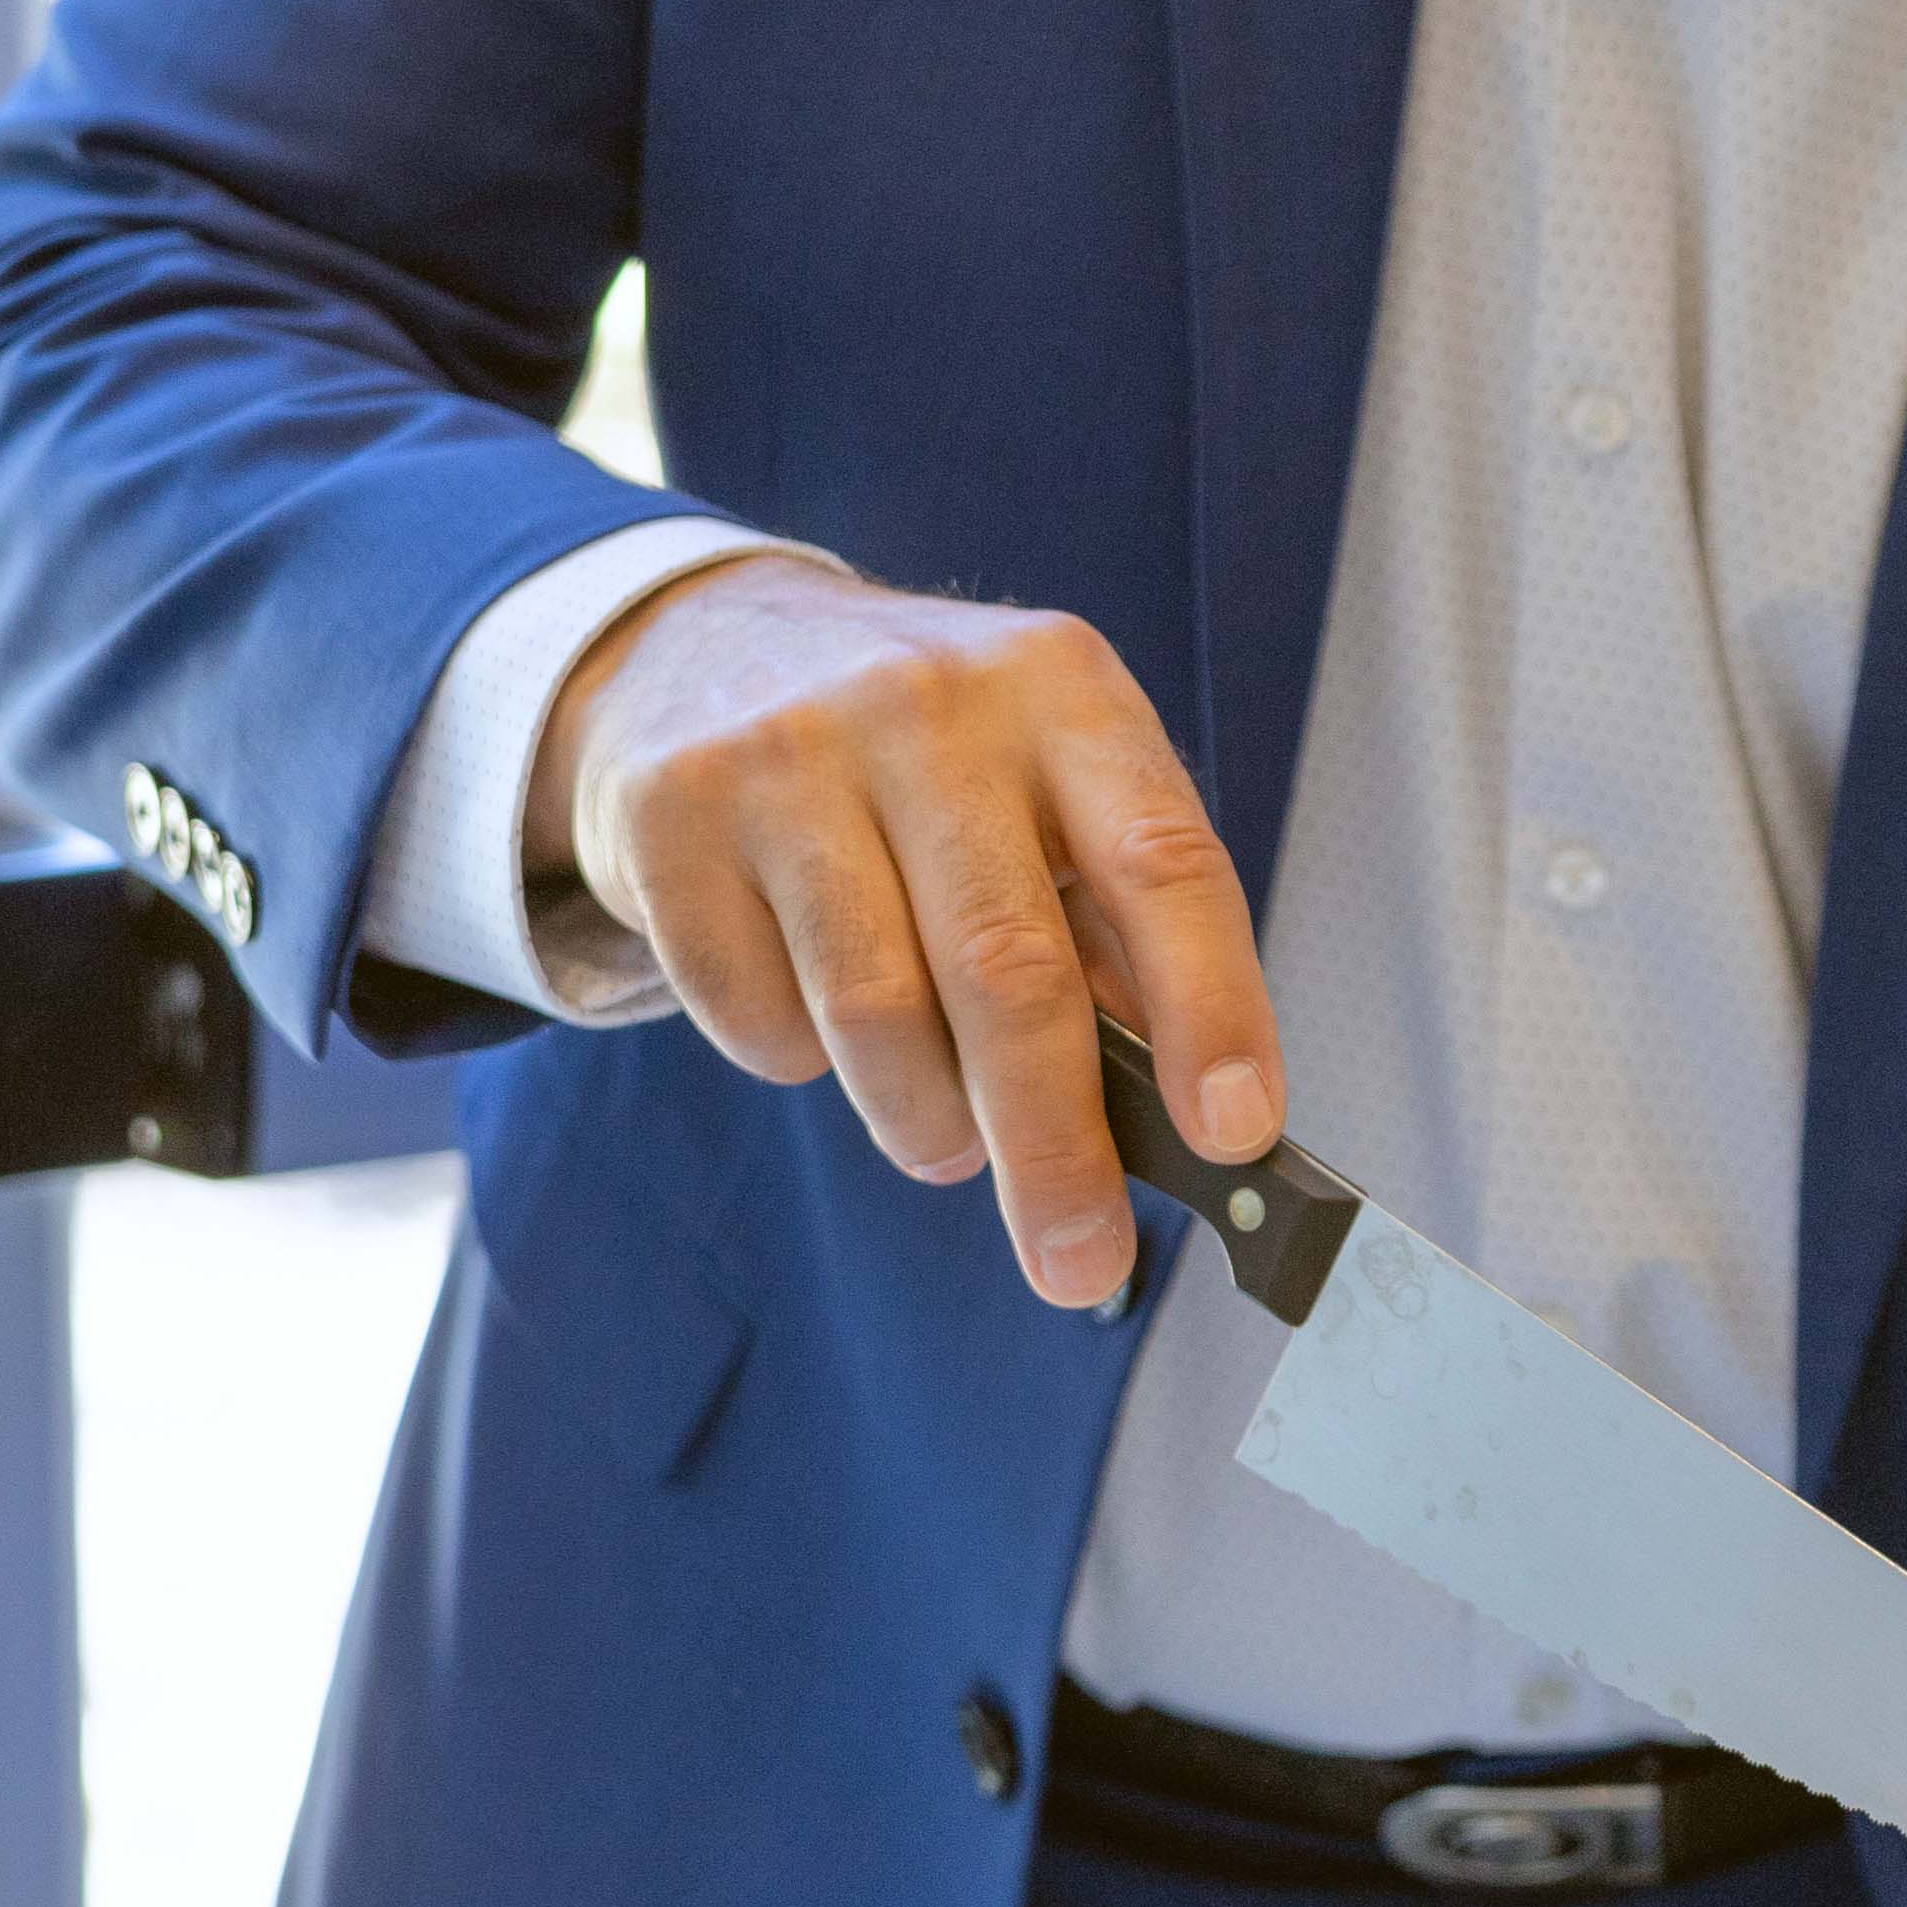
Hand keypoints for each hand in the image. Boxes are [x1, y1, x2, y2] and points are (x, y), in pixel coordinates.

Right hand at [533, 553, 1274, 1305]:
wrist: (701, 648)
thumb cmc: (924, 757)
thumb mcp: (1048, 785)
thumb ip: (1119, 930)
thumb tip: (1200, 1122)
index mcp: (1062, 687)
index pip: (1163, 863)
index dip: (1212, 1010)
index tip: (1236, 1134)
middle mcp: (928, 702)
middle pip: (1010, 970)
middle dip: (1054, 1148)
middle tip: (1080, 1257)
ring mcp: (787, 750)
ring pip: (876, 1013)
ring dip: (926, 1123)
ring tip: (944, 1139)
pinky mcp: (670, 814)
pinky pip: (757, 1014)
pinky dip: (802, 1065)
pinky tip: (819, 1024)